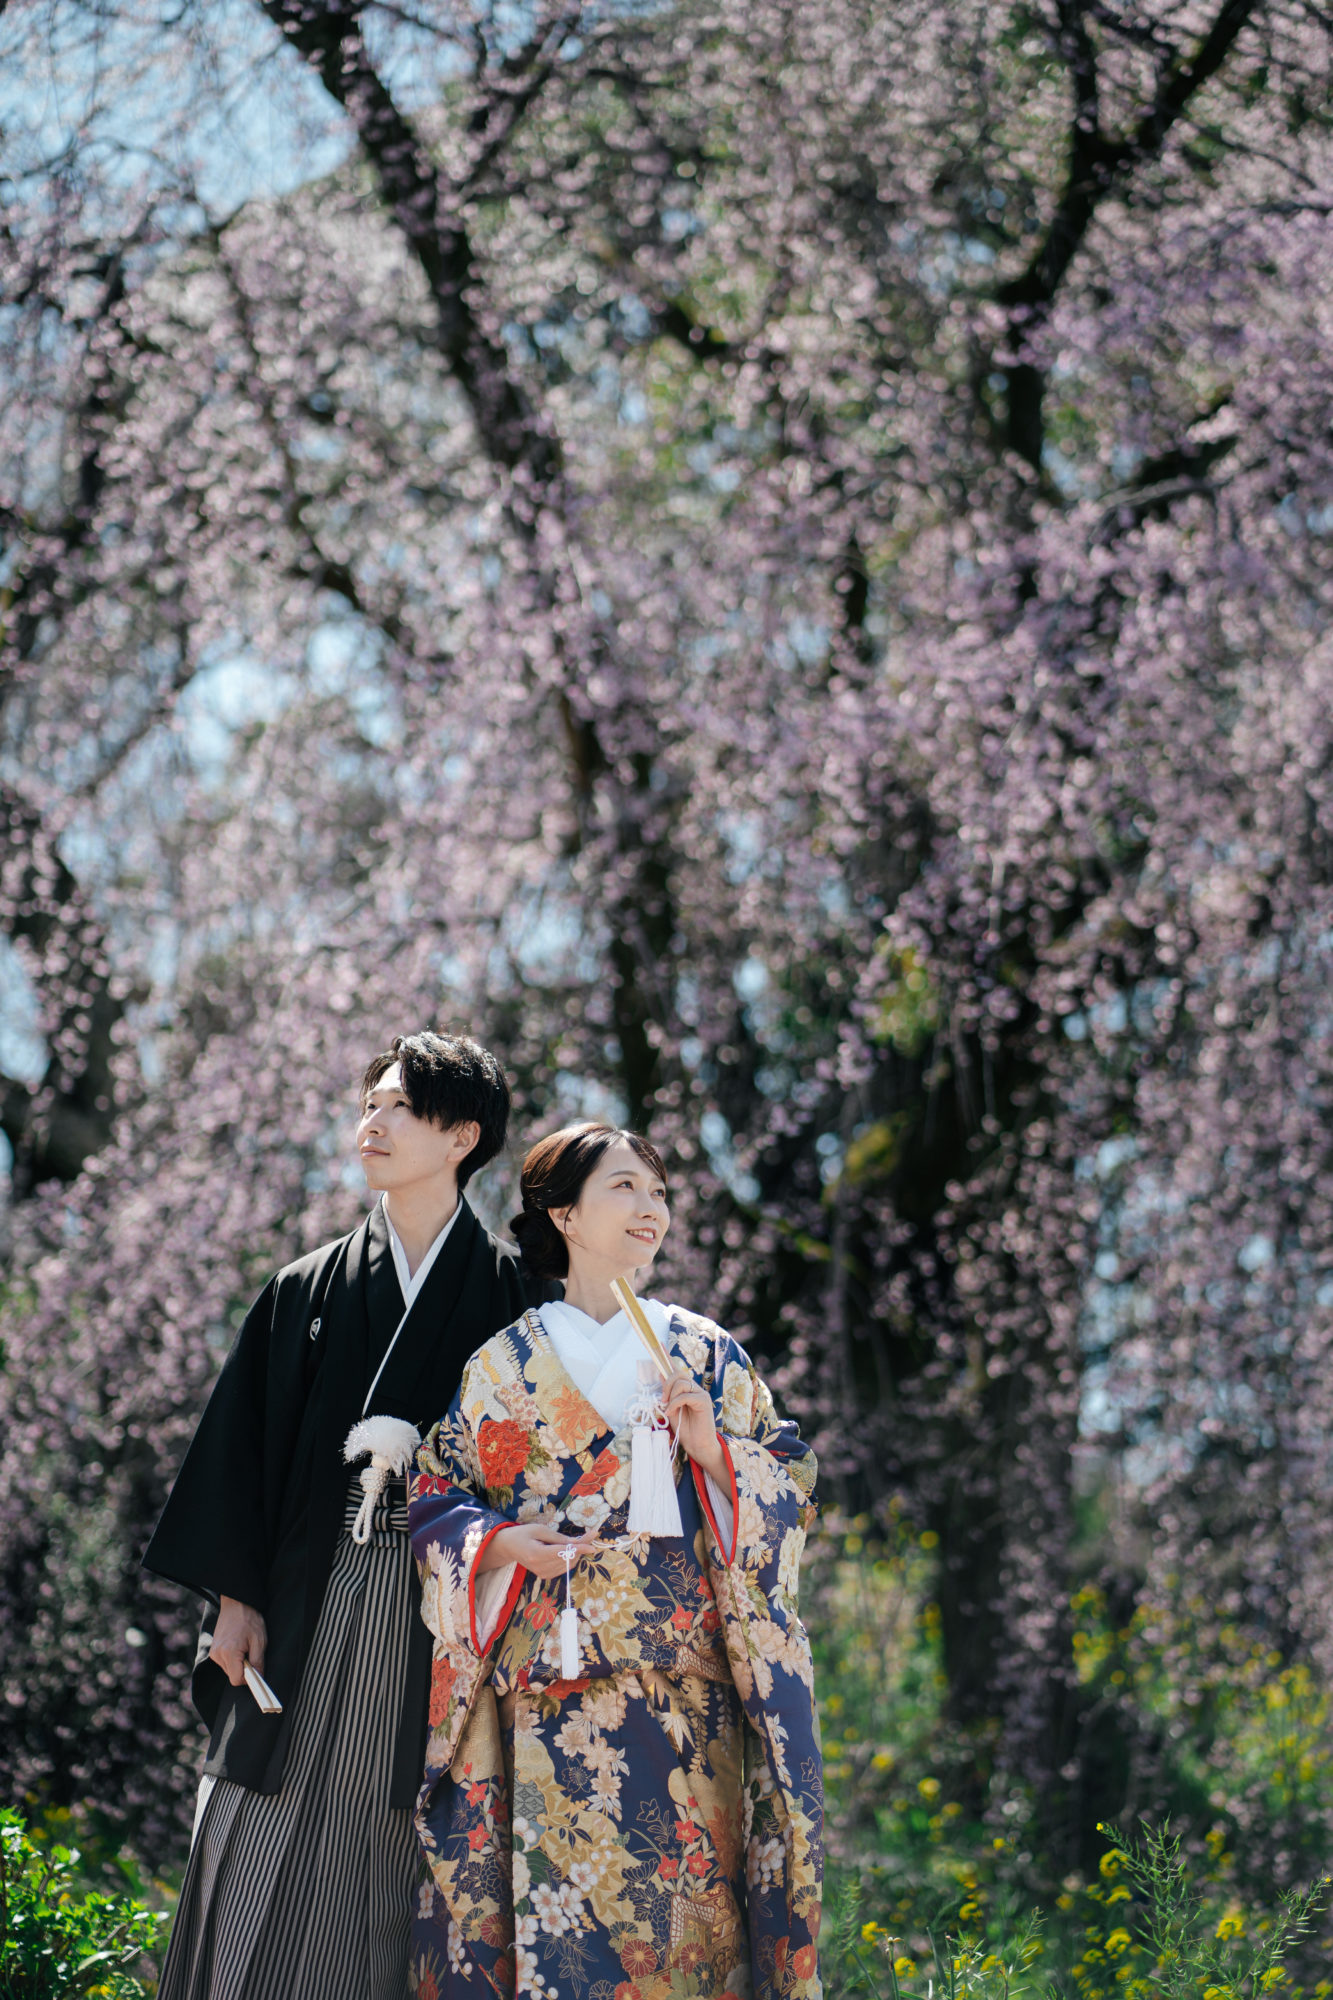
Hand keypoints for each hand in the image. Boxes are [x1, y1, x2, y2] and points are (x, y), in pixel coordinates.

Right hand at [210, 1596, 266, 1686]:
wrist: (236, 1603)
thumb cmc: (249, 1619)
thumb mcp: (259, 1640)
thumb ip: (258, 1662)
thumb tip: (258, 1678)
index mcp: (229, 1652)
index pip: (236, 1680)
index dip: (248, 1678)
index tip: (256, 1670)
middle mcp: (218, 1654)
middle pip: (232, 1675)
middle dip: (244, 1669)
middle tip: (251, 1652)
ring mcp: (214, 1652)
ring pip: (229, 1669)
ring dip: (239, 1663)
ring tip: (245, 1646)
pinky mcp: (213, 1650)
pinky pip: (225, 1662)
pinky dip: (233, 1659)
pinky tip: (238, 1645)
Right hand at [483, 1523, 598, 1578]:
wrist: (509, 1547)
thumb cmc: (523, 1534)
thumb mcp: (540, 1529)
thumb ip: (559, 1537)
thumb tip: (579, 1542)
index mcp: (537, 1554)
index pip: (564, 1553)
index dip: (580, 1548)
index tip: (593, 1545)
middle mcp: (540, 1568)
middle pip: (568, 1559)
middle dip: (581, 1548)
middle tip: (589, 1535)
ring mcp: (543, 1574)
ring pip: (569, 1565)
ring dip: (576, 1553)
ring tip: (575, 1541)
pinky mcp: (545, 1576)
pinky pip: (564, 1568)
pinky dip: (570, 1559)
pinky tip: (567, 1550)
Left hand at [663, 1370, 725, 1479]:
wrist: (698, 1446)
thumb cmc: (686, 1430)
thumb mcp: (671, 1410)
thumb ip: (668, 1396)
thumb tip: (661, 1377)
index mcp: (688, 1390)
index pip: (678, 1372)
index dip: (669, 1362)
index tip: (660, 1352)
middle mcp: (695, 1389)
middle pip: (679, 1374)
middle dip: (667, 1384)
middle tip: (662, 1400)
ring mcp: (701, 1394)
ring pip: (681, 1383)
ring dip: (670, 1395)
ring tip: (668, 1408)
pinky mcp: (704, 1401)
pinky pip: (685, 1395)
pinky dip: (674, 1403)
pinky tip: (671, 1412)